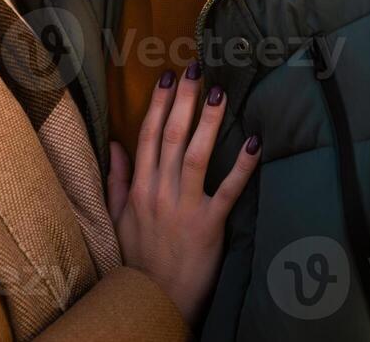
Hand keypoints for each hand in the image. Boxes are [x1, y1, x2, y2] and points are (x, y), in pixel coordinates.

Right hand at [106, 63, 260, 325]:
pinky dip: (241, 166)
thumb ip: (116, 180)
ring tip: (219, 92)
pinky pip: (228, 190)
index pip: (148, 136)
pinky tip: (254, 142)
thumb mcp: (117, 219)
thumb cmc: (136, 262)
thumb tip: (115, 144)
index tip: (167, 77)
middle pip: (171, 136)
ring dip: (208, 121)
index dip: (158, 104)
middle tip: (195, 68)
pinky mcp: (209, 226)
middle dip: (183, 100)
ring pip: (196, 154)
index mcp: (139, 189)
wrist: (153, 301)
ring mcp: (184, 208)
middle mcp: (159, 192)